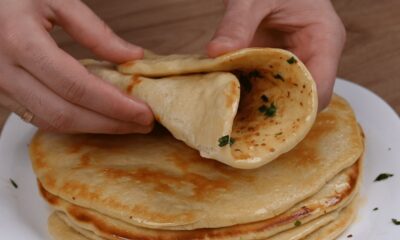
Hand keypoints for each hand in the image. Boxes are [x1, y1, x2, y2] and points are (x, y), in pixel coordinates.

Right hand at [0, 0, 153, 133]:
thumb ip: (94, 30)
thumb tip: (133, 57)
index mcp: (20, 41)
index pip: (77, 86)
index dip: (114, 104)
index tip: (144, 111)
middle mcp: (5, 71)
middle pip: (66, 113)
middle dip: (110, 123)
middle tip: (142, 123)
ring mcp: (0, 87)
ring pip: (53, 122)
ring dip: (94, 128)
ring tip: (126, 123)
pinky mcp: (2, 95)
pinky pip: (40, 118)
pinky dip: (73, 123)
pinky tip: (97, 118)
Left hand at [207, 0, 345, 109]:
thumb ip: (236, 23)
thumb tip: (216, 52)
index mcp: (323, 39)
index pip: (320, 89)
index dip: (296, 111)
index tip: (264, 119)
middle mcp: (314, 55)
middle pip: (304, 99)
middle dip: (275, 113)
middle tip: (243, 120)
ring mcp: (296, 61)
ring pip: (285, 96)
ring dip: (260, 105)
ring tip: (235, 112)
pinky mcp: (278, 63)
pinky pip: (268, 86)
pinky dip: (251, 93)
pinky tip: (233, 97)